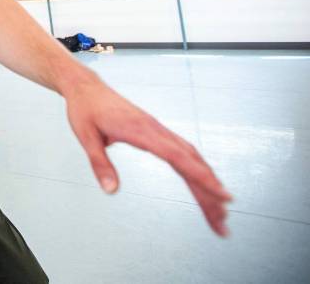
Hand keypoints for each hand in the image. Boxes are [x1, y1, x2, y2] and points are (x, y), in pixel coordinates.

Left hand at [64, 77, 231, 235]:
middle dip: (210, 192)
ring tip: (219, 212)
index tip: (221, 195)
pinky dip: (197, 171)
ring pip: (191, 159)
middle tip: (223, 222)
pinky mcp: (157, 133)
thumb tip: (111, 190)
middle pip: (191, 162)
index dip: (201, 177)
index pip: (177, 157)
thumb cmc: (85, 110)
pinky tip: (204, 185)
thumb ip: (100, 164)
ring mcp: (159, 130)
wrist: (87, 88)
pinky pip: (183, 153)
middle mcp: (156, 129)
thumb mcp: (86, 137)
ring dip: (207, 184)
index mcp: (140, 130)